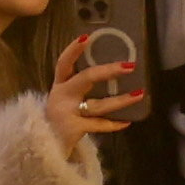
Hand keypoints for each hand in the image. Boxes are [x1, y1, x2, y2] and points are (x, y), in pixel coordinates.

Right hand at [45, 23, 145, 147]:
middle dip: (108, 71)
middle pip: (85, 78)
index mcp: (59, 85)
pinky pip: (99, 124)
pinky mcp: (74, 128)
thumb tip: (109, 71)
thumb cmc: (60, 118)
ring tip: (140, 93)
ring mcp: (67, 113)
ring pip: (98, 104)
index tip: (86, 37)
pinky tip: (127, 121)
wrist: (44, 147)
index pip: (63, 63)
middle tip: (129, 66)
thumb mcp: (64, 99)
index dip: (73, 50)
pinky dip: (114, 124)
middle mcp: (62, 96)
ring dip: (121, 100)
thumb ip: (79, 87)